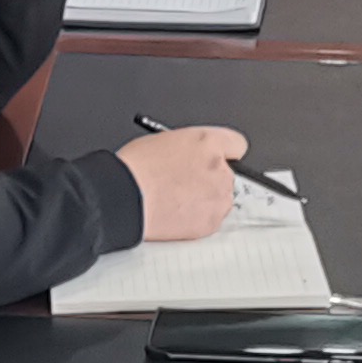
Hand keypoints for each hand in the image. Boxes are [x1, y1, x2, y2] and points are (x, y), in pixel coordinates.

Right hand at [117, 126, 247, 242]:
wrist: (124, 198)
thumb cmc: (135, 169)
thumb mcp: (163, 141)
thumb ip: (189, 147)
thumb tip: (192, 156)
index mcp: (207, 143)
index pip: (237, 144)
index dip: (224, 152)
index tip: (216, 159)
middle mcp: (220, 168)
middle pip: (227, 173)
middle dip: (210, 178)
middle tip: (185, 184)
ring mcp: (218, 197)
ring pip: (220, 197)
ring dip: (206, 199)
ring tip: (176, 200)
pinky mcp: (212, 222)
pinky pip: (212, 218)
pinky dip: (198, 218)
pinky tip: (176, 214)